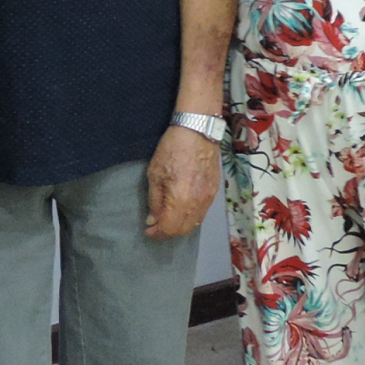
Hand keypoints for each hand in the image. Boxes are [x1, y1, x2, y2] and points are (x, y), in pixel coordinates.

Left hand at [145, 123, 219, 238]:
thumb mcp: (155, 174)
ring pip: (195, 223)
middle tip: (157, 225)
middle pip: (184, 230)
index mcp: (181, 200)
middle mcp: (198, 203)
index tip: (149, 230)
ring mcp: (209, 198)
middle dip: (169, 231)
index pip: (170, 228)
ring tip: (168, 217)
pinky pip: (202, 212)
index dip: (158, 233)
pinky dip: (191, 216)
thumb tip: (153, 219)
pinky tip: (182, 208)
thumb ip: (155, 200)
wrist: (198, 131)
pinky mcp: (215, 192)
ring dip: (180, 225)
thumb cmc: (172, 149)